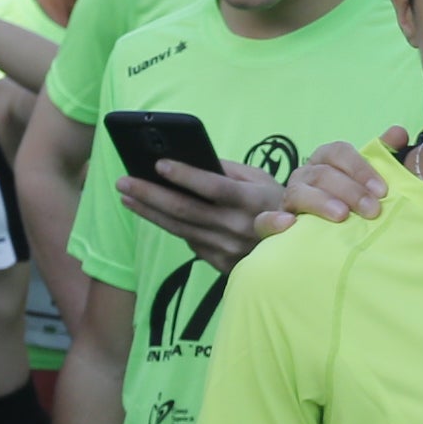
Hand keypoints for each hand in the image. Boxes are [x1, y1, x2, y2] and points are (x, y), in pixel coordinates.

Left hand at [126, 157, 291, 272]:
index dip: (186, 176)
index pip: (215, 187)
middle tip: (124, 181)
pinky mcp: (222, 264)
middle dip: (151, 194)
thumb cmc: (275, 202)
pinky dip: (168, 225)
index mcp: (254, 200)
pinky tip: (151, 211)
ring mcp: (230, 249)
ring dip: (149, 212)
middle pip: (187, 211)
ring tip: (126, 195)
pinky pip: (189, 242)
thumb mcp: (260, 179)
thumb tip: (190, 159)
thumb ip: (228, 170)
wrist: (298, 249)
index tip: (158, 163)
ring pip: (181, 229)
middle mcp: (240, 227)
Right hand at [254, 129, 401, 238]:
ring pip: (299, 193)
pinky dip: (274, 221)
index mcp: (325, 160)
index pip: (339, 153)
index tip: (383, 191)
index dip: (361, 169)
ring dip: (321, 202)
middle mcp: (304, 175)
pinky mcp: (269, 224)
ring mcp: (287, 198)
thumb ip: (381, 155)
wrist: (311, 230)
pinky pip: (264, 220)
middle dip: (350, 190)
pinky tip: (289, 225)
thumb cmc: (345, 201)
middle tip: (373, 210)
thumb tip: (399, 132)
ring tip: (341, 216)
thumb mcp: (364, 179)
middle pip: (323, 174)